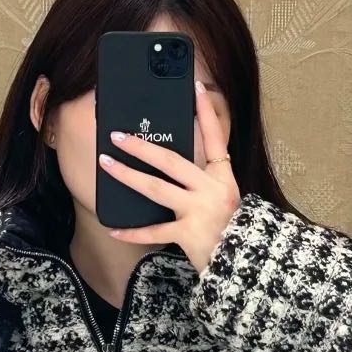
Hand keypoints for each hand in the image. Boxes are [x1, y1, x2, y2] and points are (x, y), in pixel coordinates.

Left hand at [99, 77, 239, 273]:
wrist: (244, 264)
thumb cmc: (233, 231)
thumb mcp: (226, 199)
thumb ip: (203, 182)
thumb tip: (168, 164)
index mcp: (224, 178)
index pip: (216, 138)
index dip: (206, 112)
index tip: (196, 87)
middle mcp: (213, 190)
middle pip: (171, 161)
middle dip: (142, 146)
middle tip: (117, 135)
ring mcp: (200, 211)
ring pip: (156, 188)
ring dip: (128, 175)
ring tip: (106, 163)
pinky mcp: (189, 234)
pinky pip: (154, 231)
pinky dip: (133, 232)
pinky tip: (114, 228)